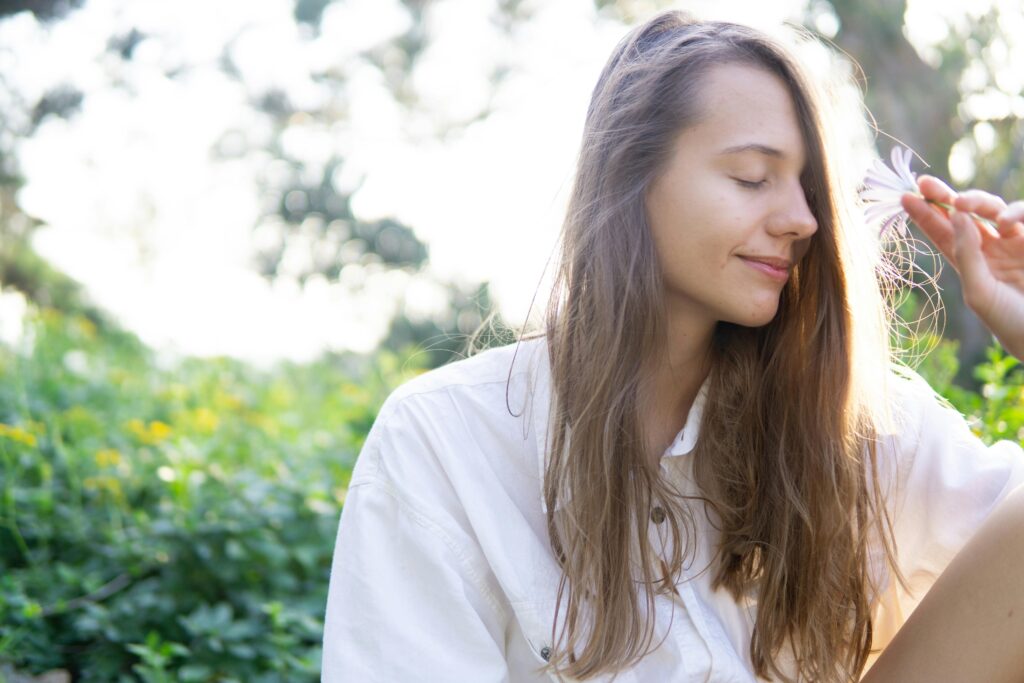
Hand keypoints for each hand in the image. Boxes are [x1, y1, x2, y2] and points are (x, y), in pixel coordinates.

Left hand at [901, 175, 1023, 360]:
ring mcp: (1014, 243)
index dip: (924, 214)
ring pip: (992, 209)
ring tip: (962, 203)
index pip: (942, 233)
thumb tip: (956, 216)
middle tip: (925, 183)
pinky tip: (1004, 221)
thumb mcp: (979, 291)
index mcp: (968, 262)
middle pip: (963, 215)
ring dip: (976, 201)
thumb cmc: (1009, 321)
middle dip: (944, 197)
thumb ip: (966, 254)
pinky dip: (1016, 212)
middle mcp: (989, 249)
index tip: (905, 196)